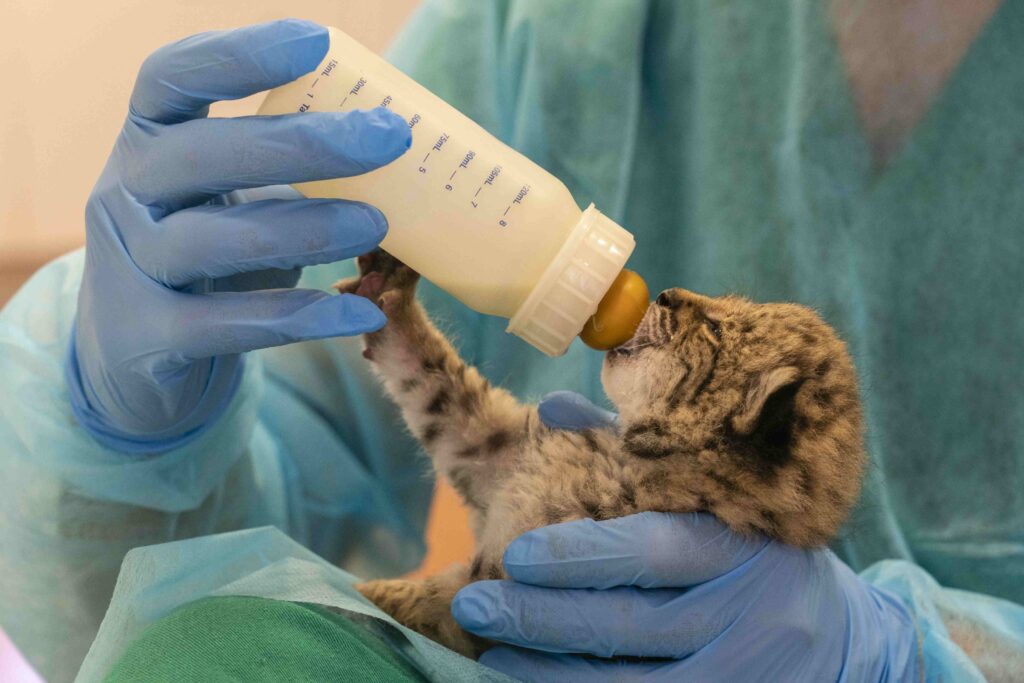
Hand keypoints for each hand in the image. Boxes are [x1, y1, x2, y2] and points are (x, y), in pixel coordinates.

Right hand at [68, 20, 411, 451]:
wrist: (132, 355)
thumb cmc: (202, 255)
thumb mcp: (225, 197)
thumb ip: (281, 168)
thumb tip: (389, 141)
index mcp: (145, 142)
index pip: (171, 78)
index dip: (237, 54)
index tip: (316, 41)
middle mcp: (124, 195)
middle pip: (200, 153)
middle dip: (301, 142)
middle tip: (388, 139)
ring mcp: (131, 267)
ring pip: (211, 241)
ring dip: (305, 228)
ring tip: (377, 225)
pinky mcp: (151, 337)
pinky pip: (232, 325)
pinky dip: (302, 317)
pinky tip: (362, 312)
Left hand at [453, 391, 918, 680]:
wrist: (840, 640)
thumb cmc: (753, 551)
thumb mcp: (714, 498)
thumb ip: (639, 457)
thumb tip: (555, 406)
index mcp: (741, 545)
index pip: (654, 551)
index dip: (581, 555)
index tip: (517, 553)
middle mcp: (748, 617)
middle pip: (631, 625)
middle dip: (542, 618)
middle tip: (476, 604)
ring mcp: (740, 676)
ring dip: (549, 673)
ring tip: (489, 653)